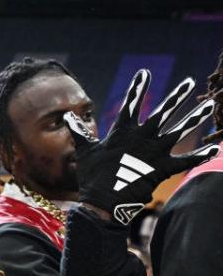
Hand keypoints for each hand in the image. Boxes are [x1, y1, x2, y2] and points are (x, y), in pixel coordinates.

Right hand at [65, 69, 218, 224]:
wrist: (104, 202)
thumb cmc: (92, 177)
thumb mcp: (85, 152)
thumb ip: (80, 132)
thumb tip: (68, 117)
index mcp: (122, 132)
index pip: (131, 104)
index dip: (138, 88)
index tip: (145, 73)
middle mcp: (142, 138)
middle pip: (163, 113)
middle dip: (177, 96)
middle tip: (189, 83)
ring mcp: (155, 153)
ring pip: (180, 131)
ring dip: (196, 118)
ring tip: (209, 106)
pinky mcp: (163, 169)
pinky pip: (186, 161)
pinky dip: (201, 155)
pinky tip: (216, 147)